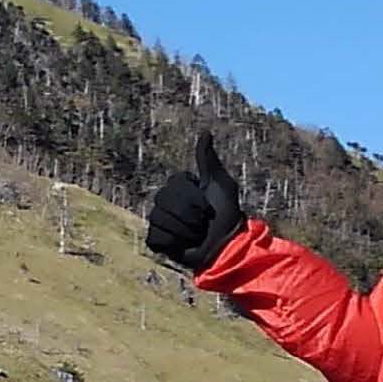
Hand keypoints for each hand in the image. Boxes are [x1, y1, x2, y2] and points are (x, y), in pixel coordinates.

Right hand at [145, 132, 243, 271]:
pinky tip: (184, 246)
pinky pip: (155, 236)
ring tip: (197, 236)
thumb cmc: (228, 217)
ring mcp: (160, 220)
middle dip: (189, 214)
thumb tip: (205, 132)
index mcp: (180, 186)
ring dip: (184, 230)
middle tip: (203, 223)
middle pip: (163, 199)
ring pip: (159, 218)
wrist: (227, 249)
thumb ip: (209, 162)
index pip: (174, 182)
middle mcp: (167, 201)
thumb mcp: (222, 186)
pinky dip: (173, 242)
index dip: (194, 197)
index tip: (209, 207)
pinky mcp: (157, 241)